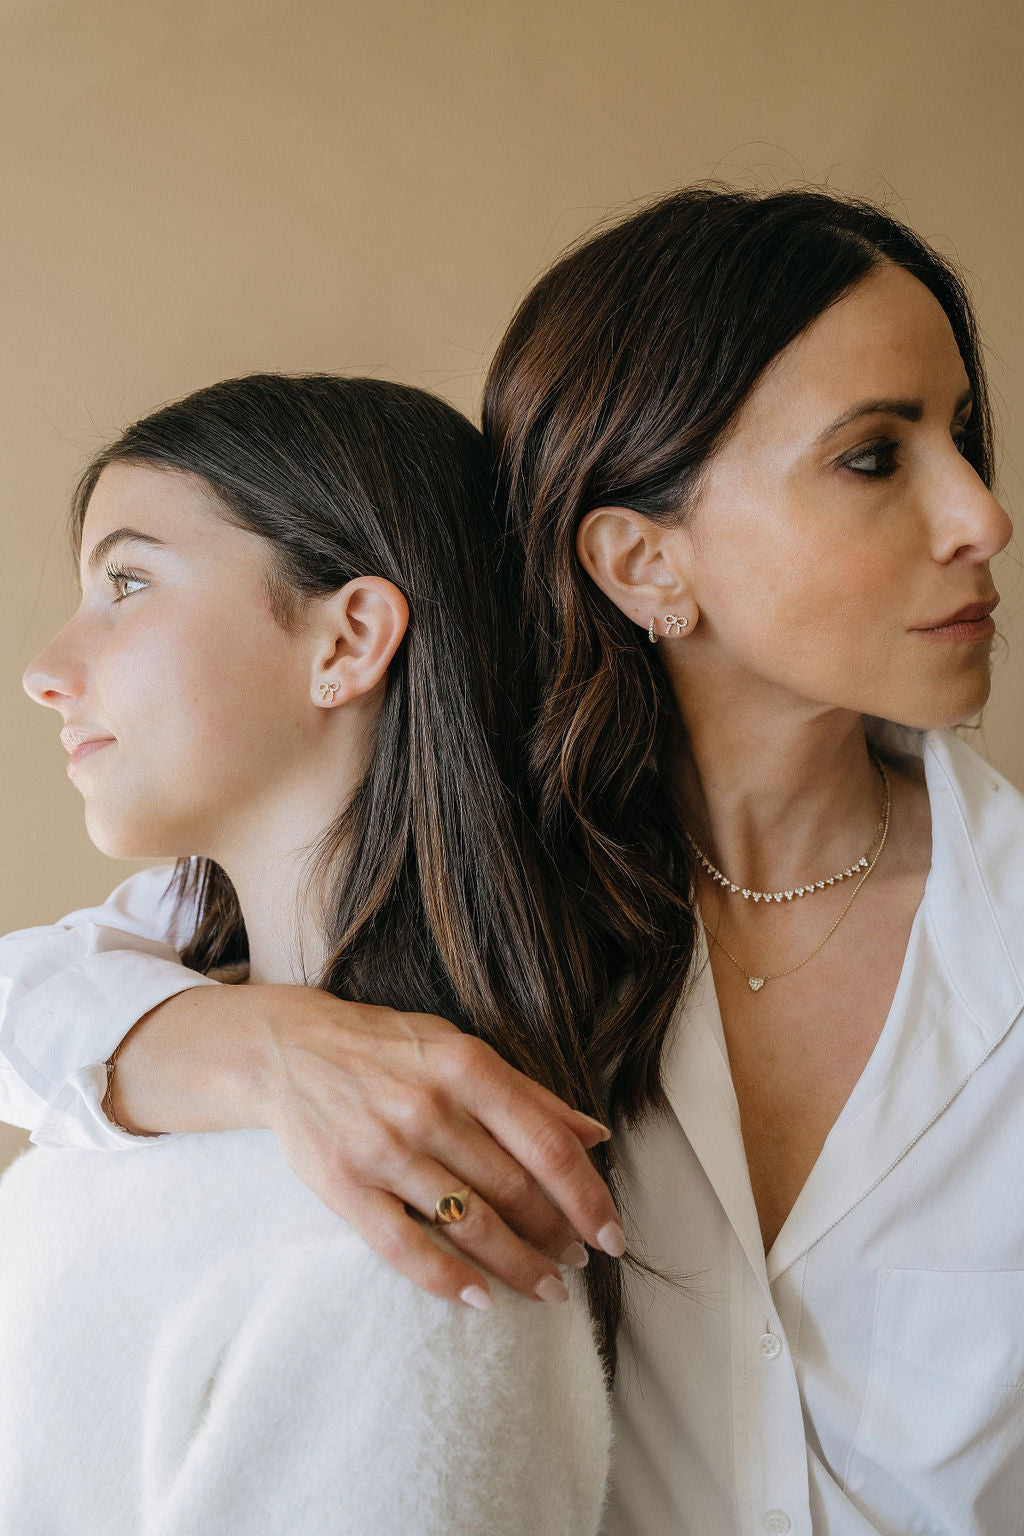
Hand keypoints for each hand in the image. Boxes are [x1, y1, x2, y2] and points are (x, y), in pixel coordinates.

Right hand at [110, 984, 624, 1309]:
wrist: (288, 1049)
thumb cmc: (388, 1048)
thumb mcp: (459, 1048)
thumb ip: (528, 1094)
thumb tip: (596, 1134)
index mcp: (467, 1067)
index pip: (547, 1145)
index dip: (587, 1197)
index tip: (613, 1233)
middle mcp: (429, 1107)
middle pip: (514, 1189)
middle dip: (558, 1236)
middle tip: (582, 1263)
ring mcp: (385, 1148)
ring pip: (469, 1223)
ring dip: (518, 1264)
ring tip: (548, 1288)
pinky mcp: (345, 1185)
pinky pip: (404, 1246)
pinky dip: (448, 1279)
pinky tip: (481, 1299)